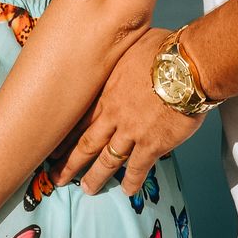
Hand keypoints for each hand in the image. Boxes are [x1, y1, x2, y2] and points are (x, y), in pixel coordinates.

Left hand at [52, 27, 204, 197]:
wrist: (185, 68)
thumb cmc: (162, 50)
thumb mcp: (131, 46)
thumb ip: (122, 58)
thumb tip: (122, 50)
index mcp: (106, 91)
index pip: (79, 118)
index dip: (65, 135)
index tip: (52, 147)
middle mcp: (113, 114)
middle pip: (85, 143)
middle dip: (69, 162)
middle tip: (56, 177)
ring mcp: (130, 131)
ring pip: (107, 159)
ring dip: (95, 176)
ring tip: (86, 189)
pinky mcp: (152, 144)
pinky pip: (138, 167)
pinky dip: (131, 181)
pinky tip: (126, 191)